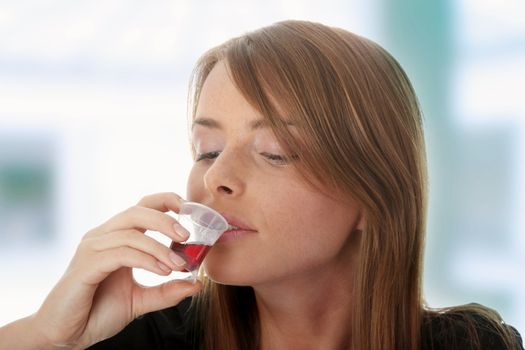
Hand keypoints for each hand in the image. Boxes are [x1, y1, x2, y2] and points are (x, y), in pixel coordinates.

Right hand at [32, 192, 201, 347]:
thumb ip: (166, 291)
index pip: (142, 207)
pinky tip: (162, 271)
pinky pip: (121, 253)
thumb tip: (196, 283)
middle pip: (137, 211)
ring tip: (179, 264)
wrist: (67, 336)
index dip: (166, 201)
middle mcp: (102, 237)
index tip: (190, 210)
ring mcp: (91, 249)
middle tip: (188, 235)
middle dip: (166, 219)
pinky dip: (146, 260)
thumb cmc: (97, 313)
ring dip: (160, 247)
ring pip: (131, 233)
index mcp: (116, 238)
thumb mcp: (141, 300)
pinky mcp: (86, 266)